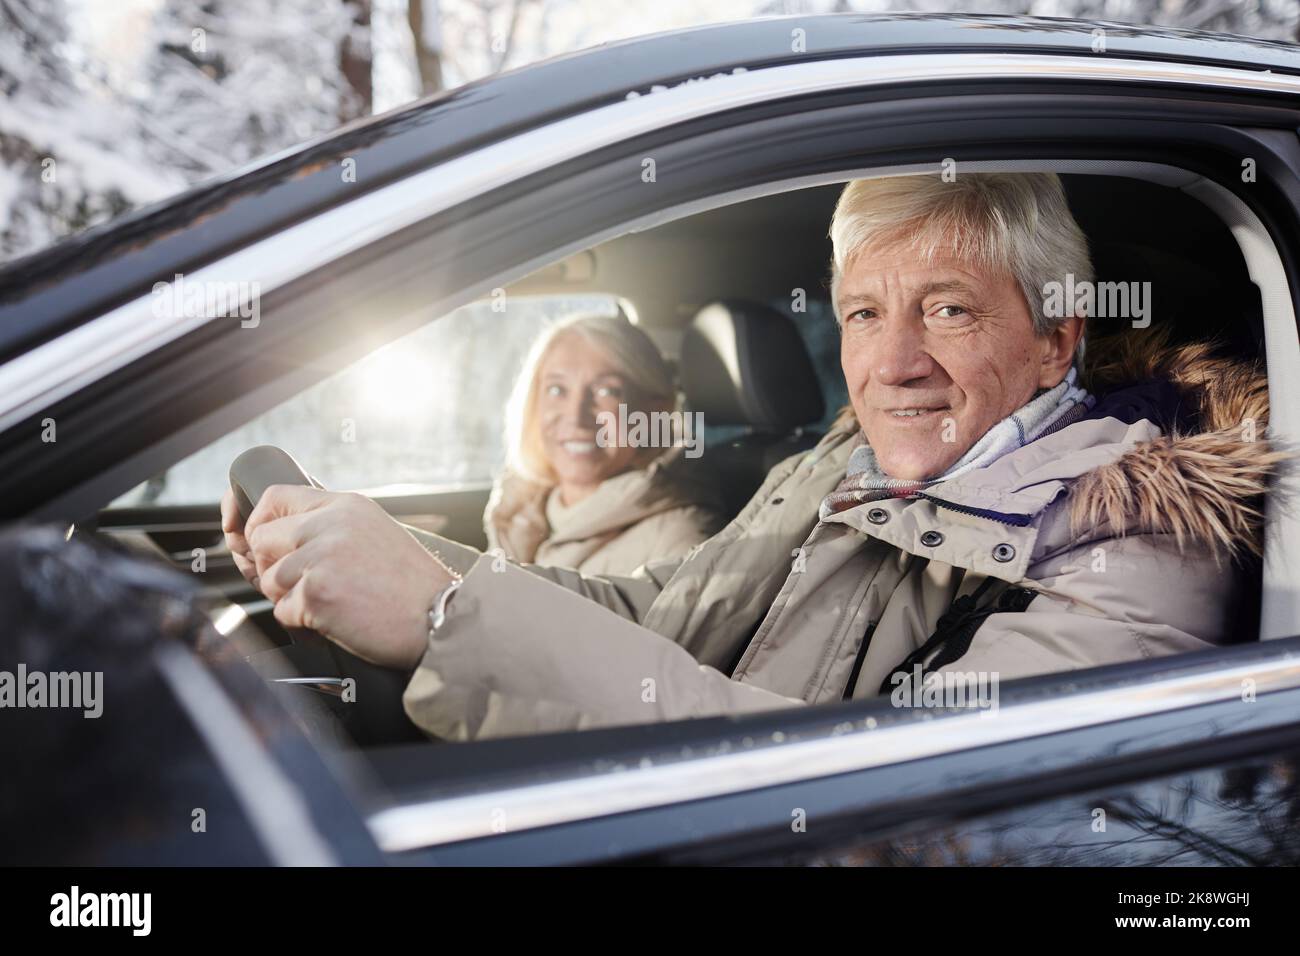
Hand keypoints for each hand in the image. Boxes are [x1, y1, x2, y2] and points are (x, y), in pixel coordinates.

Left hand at [221, 485, 451, 668]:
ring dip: (291, 599)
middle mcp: (331, 525)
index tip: (262, 543)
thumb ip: (334, 528)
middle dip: (272, 567)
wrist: (440, 618)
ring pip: (270, 580)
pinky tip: (335, 620)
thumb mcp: (376, 534)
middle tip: (300, 586)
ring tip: (329, 605)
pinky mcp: (316, 594)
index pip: (276, 496)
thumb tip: (284, 541)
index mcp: (346, 506)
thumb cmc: (413, 587)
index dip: (258, 521)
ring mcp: (321, 558)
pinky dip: (303, 623)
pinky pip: (283, 611)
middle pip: (263, 538)